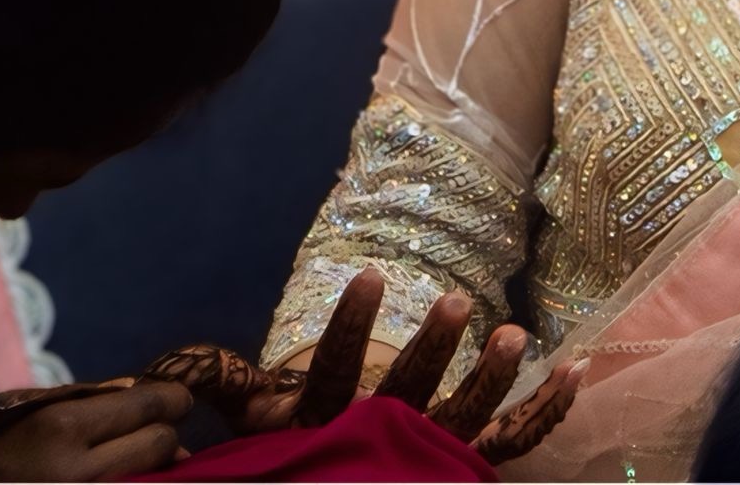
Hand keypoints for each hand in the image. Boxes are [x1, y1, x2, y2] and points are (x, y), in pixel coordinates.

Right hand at [0, 382, 191, 480]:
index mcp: (59, 427)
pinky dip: (132, 482)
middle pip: (162, 443)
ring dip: (152, 467)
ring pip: (153, 478)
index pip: (150, 405)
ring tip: (137, 457)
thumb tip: (133, 389)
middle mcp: (77, 470)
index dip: (170, 400)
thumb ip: (71, 398)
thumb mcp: (9, 412)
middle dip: (164, 433)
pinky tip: (122, 475)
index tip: (175, 400)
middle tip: (155, 429)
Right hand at [150, 270, 578, 462]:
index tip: (367, 275)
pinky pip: (516, 445)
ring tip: (515, 334)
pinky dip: (549, 411)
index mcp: (324, 425)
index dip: (352, 329)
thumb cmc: (277, 454)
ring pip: (468, 425)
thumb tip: (163, 366)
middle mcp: (380, 442)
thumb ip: (224, 384)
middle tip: (453, 301)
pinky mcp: (463, 465)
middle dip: (431, 352)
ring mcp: (427, 457)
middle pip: (409, 397)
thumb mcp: (248, 422)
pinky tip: (576, 367)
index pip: (336, 373)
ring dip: (494, 380)